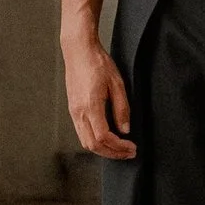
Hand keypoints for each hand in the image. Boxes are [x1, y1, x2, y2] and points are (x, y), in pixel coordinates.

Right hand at [63, 37, 136, 161]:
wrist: (78, 50)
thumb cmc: (98, 63)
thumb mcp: (117, 83)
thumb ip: (122, 108)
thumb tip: (125, 130)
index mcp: (90, 106)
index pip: (103, 137)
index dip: (119, 147)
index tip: (132, 147)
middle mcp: (79, 112)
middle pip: (93, 145)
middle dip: (112, 153)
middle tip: (128, 153)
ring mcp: (73, 112)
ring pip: (85, 142)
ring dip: (103, 149)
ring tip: (119, 148)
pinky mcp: (72, 109)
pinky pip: (81, 133)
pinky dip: (94, 141)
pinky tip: (107, 138)